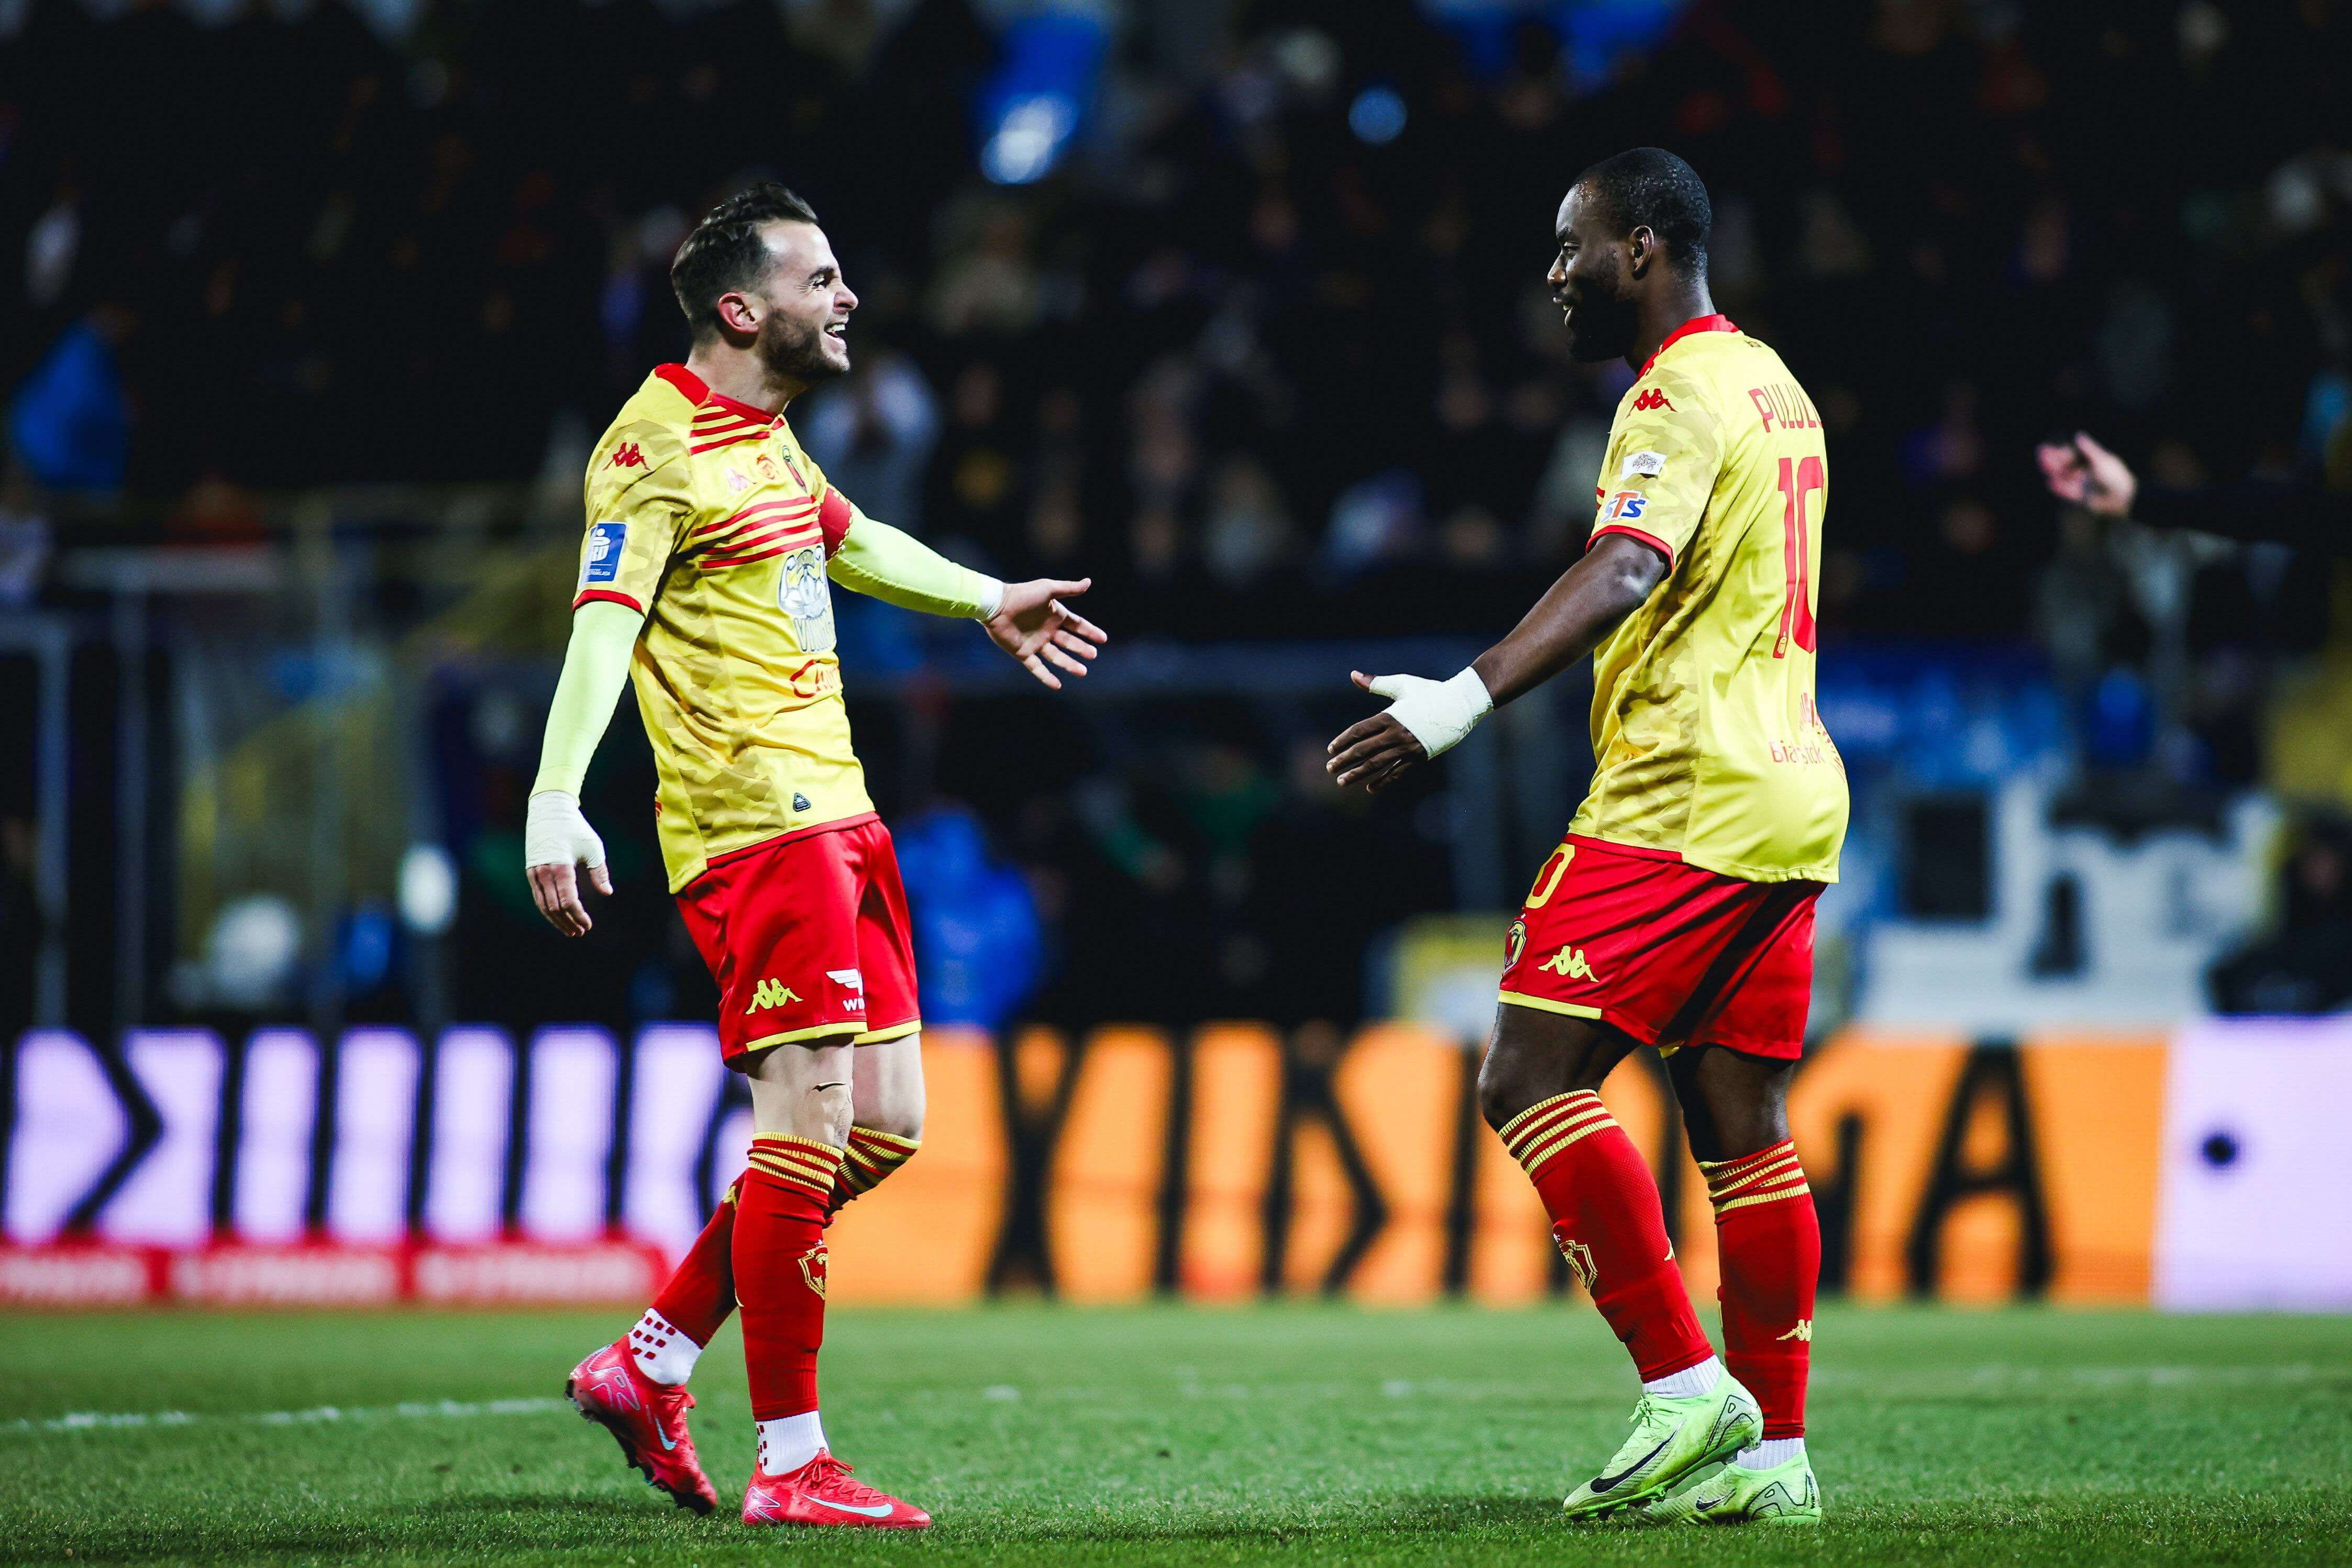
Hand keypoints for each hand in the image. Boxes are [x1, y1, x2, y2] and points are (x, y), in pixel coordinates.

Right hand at [524, 791, 610, 936]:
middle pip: (555, 908)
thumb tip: (607, 893)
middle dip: (568, 922)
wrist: (549, 809)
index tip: (588, 925)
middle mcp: (544, 872)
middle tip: (581, 932)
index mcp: (560, 867)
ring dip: (556, 920)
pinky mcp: (530, 871)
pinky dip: (547, 910)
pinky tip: (557, 916)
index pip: (568, 901)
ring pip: (543, 905)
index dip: (578, 916)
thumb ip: (599, 872)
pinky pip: (538, 896)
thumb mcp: (593, 848)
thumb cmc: (575, 828)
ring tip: (570, 930)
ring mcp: (534, 873)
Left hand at [984, 577, 1107, 689]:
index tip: (1103, 639)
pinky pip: (1037, 668)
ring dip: (1070, 664)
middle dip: (1082, 649)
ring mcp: (1035, 643)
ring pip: (1056, 657)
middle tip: (1092, 655)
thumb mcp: (1049, 589)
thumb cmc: (1023, 594)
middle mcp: (1047, 630)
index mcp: (1055, 615)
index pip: (1077, 625)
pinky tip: (1058, 685)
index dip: (1090, 631)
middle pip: (1069, 642)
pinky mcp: (1023, 653)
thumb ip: (1069, 588)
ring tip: (1083, 672)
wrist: (997, 605)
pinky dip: (1046, 677)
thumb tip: (1089, 582)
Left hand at [1326, 668, 1491, 793]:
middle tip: (1330, 768)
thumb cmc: (1430, 691)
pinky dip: (1383, 781)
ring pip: (1378, 764)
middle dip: (1345, 760)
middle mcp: (1397, 734)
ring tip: (1342, 781)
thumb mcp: (1402, 685)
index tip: (1331, 749)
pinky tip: (1370, 788)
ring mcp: (1408, 748)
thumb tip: (1353, 674)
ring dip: (1358, 774)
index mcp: (1390, 716)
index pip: (1359, 731)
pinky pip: (1397, 772)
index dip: (1343, 741)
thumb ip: (1376, 683)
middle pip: (1364, 750)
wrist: (1460, 705)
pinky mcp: (1419, 757)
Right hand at [2036, 431, 2135, 517]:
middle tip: (2041, 453)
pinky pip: (2068, 491)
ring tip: (2044, 465)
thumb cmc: (2115, 477)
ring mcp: (2084, 484)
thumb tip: (2078, 435)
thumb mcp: (2101, 460)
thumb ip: (2088, 449)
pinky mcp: (2082, 498)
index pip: (2074, 454)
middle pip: (2067, 464)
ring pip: (2065, 476)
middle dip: (2054, 459)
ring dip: (2054, 471)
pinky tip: (2050, 482)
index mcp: (2093, 461)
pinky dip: (2059, 487)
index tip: (2050, 448)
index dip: (2061, 451)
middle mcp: (2087, 472)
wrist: (2123, 498)